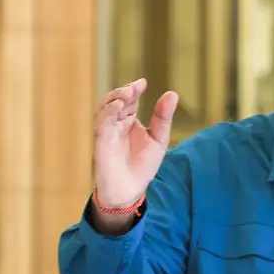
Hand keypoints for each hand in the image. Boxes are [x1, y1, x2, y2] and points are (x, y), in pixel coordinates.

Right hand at [93, 78, 178, 208]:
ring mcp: (108, 131)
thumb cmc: (142, 166)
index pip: (130, 99)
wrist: (130, 191)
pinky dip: (108, 113)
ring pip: (105, 108)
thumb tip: (172, 93)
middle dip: (124, 91)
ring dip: (114, 98)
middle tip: (135, 88)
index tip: (143, 83)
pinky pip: (102, 123)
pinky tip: (118, 107)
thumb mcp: (158, 139)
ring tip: (127, 93)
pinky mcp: (101, 142)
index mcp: (129, 120)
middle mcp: (116, 123)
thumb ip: (162, 118)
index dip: (134, 88)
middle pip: (116, 99)